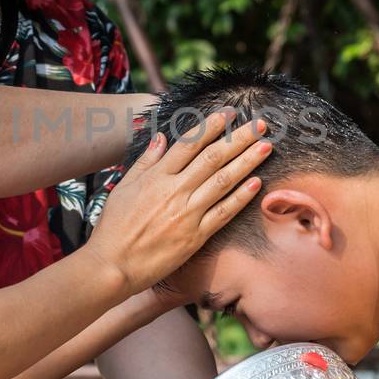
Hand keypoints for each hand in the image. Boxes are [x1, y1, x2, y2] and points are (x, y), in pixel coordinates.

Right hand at [84, 111, 271, 296]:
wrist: (112, 265)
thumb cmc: (113, 227)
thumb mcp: (123, 187)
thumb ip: (145, 162)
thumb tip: (162, 137)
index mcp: (157, 177)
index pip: (189, 144)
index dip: (211, 126)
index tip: (229, 113)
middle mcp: (175, 191)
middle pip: (213, 158)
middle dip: (238, 138)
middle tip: (259, 124)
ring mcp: (187, 214)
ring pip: (223, 181)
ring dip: (247, 162)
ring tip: (266, 146)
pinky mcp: (195, 237)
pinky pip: (223, 213)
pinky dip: (241, 197)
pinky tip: (257, 183)